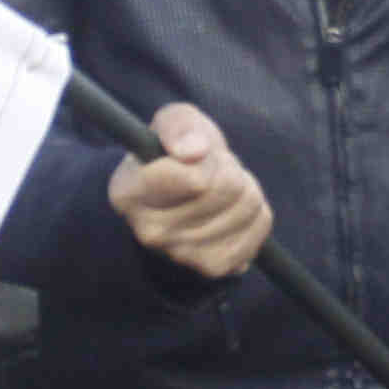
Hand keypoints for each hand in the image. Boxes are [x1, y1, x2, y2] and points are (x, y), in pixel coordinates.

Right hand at [107, 105, 270, 279]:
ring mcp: (182, 255)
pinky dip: (256, 210)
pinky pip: (260, 226)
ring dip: (244, 186)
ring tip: (221, 187)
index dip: (206, 157)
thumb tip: (194, 151)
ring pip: (248, 206)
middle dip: (229, 167)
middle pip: (227, 189)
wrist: (181, 194)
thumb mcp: (173, 122)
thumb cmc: (174, 152)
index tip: (195, 155)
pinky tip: (232, 209)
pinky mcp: (214, 267)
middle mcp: (150, 232)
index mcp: (128, 193)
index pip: (196, 179)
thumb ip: (178, 126)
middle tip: (213, 168)